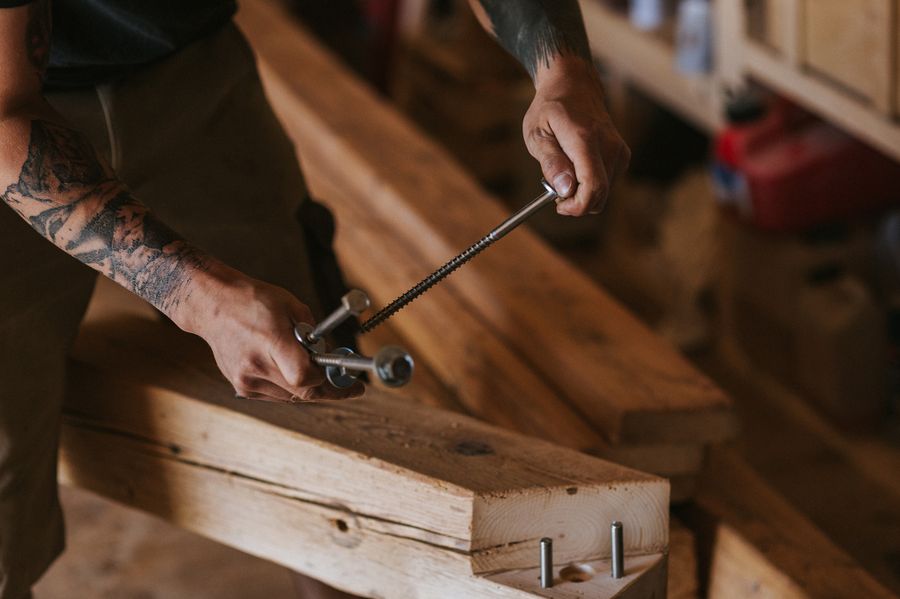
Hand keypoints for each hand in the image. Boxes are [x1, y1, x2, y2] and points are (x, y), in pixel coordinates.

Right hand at [179, 264, 363, 402]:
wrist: (213, 305)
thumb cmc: (253, 300)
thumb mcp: (292, 306)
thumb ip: (313, 334)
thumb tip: (328, 355)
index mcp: (270, 341)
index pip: (304, 377)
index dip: (328, 381)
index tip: (348, 382)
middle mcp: (256, 365)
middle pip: (302, 392)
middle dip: (328, 389)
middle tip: (348, 388)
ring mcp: (246, 380)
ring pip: (290, 397)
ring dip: (308, 388)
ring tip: (318, 373)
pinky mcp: (240, 386)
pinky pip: (275, 395)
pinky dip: (289, 387)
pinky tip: (292, 371)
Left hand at [523, 56, 629, 215]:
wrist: (573, 85)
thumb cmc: (550, 109)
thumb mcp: (537, 134)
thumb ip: (551, 162)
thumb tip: (565, 189)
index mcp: (585, 140)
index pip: (593, 187)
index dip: (576, 206)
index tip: (558, 204)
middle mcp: (609, 146)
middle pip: (600, 196)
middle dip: (577, 202)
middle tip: (555, 187)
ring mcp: (619, 150)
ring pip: (604, 193)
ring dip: (582, 192)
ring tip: (565, 170)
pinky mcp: (622, 155)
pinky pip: (607, 184)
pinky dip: (591, 184)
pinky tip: (577, 168)